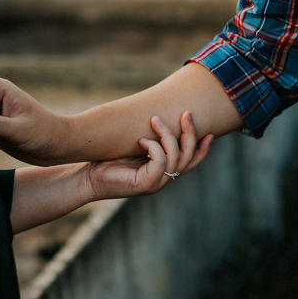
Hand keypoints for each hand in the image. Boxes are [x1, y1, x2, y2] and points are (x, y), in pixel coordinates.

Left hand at [86, 111, 212, 199]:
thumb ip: (150, 139)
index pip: (191, 163)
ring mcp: (155, 184)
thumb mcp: (134, 147)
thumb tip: (159, 115)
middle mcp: (163, 180)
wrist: (87, 179)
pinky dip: (153, 147)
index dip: (203, 149)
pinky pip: (160, 161)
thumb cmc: (107, 160)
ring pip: (176, 157)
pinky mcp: (145, 184)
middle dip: (190, 135)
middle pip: (188, 158)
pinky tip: (141, 141)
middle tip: (186, 114)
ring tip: (154, 120)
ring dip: (168, 135)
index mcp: (163, 172)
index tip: (210, 132)